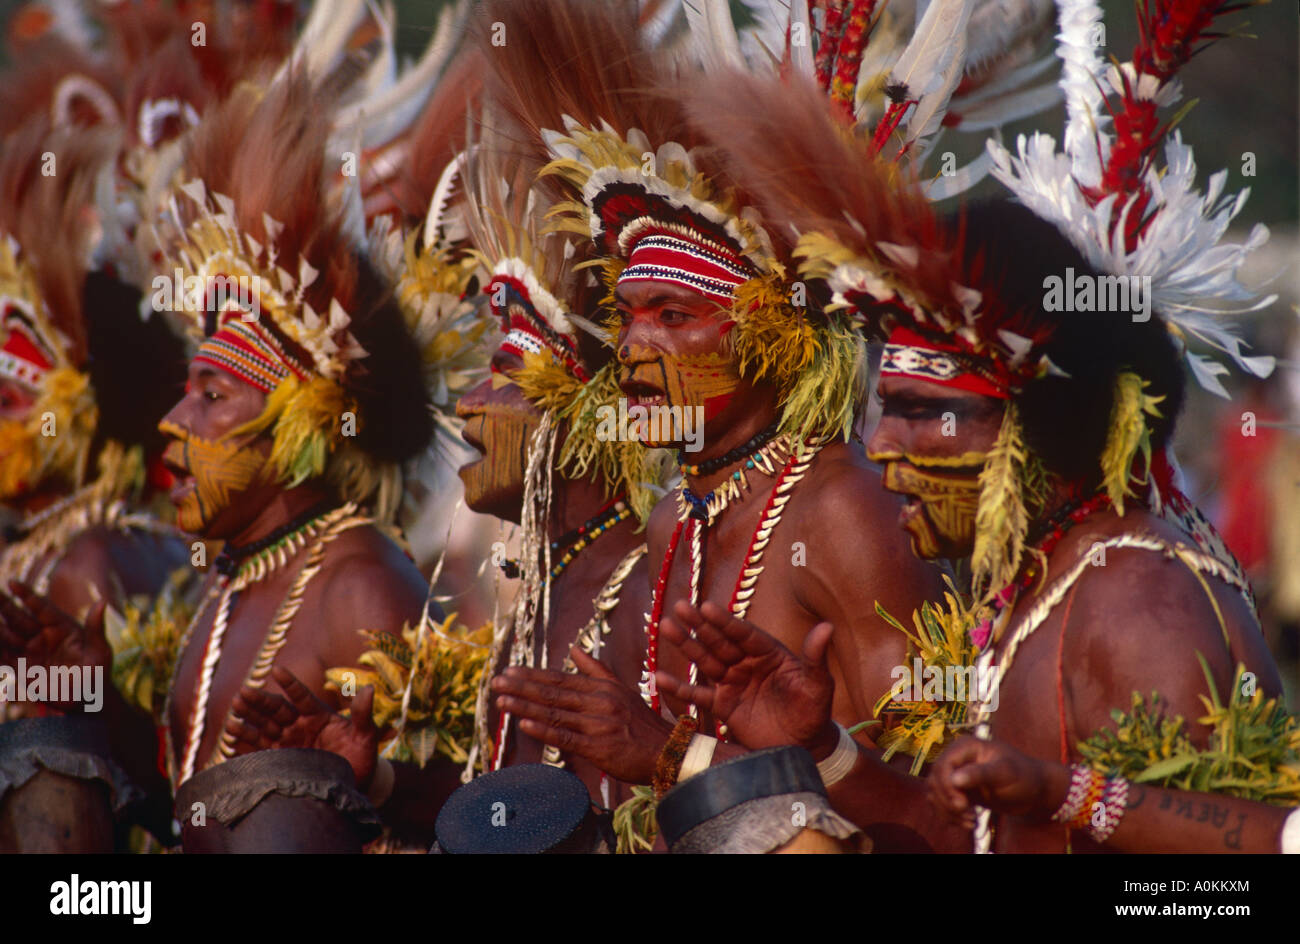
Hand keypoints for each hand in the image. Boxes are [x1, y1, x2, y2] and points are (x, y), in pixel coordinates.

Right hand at [0, 582, 111, 708]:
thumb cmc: (98, 675)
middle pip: (19, 617)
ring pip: (6, 634)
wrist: (87, 702)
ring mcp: (30, 651)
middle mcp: (43, 636)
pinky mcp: (21, 668)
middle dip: (3, 604)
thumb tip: (101, 602)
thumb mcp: (100, 652)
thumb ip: (95, 628)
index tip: (12, 582)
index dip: (26, 595)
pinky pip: (2, 655)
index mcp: (62, 627)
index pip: (41, 607)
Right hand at [224, 666, 378, 789]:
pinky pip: (259, 748)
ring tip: (234, 711)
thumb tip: (369, 689)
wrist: (354, 784)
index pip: (301, 696)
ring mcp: (288, 741)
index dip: (290, 684)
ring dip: (249, 719)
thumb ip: (362, 714)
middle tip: (242, 693)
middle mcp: (299, 725)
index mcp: (318, 714)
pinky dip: (246, 741)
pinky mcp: (280, 759)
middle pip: (276, 709)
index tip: (277, 669)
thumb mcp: (365, 735)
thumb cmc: (361, 756)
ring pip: (264, 726)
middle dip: (259, 701)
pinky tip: (232, 734)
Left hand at [490, 647, 673, 783]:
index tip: (509, 671)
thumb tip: (574, 649)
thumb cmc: (642, 722)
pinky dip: (545, 730)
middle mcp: (598, 702)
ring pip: (555, 713)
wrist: (669, 751)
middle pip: (553, 693)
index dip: (532, 675)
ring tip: (502, 701)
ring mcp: (598, 724)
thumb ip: (596, 669)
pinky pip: (566, 737)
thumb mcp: (621, 689)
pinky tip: (525, 725)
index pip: (560, 678)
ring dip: (526, 707)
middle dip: (522, 687)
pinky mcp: (599, 747)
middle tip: (496, 682)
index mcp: (601, 687)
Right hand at [654, 600, 838, 757]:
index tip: (706, 606)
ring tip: (664, 626)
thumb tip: (828, 627)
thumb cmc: (814, 711)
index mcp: (768, 652)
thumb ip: (815, 657)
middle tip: (678, 606)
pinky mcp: (723, 706)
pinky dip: (679, 689)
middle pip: (719, 641)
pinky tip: (659, 678)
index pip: (743, 633)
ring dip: (685, 645)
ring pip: (705, 661)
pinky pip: (698, 696)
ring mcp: (732, 683)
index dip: (724, 621)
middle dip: (698, 625)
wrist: (804, 746)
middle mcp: (746, 663)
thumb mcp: (818, 685)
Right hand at [927, 735, 1066, 829]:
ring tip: (970, 822)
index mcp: (966, 746)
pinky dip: (950, 815)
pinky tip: (967, 823)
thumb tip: (954, 779)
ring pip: (935, 793)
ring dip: (948, 811)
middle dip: (948, 801)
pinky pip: (941, 802)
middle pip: (936, 780)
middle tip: (968, 815)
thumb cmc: (1024, 777)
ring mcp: (955, 773)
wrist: (1032, 792)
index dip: (946, 786)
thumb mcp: (1005, 773)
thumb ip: (980, 773)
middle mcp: (957, 758)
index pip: (943, 765)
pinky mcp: (957, 789)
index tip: (961, 804)